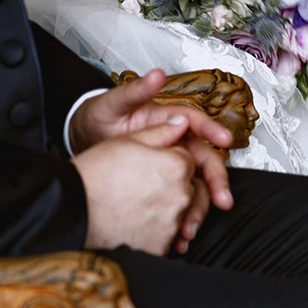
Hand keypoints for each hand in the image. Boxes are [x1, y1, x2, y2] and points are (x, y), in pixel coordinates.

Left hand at [72, 70, 232, 220]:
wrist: (82, 141)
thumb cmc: (98, 117)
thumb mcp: (112, 103)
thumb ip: (134, 90)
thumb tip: (157, 74)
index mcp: (165, 118)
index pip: (194, 121)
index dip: (211, 129)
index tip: (225, 140)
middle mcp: (173, 140)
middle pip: (203, 157)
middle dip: (216, 178)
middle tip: (223, 198)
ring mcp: (168, 162)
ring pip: (195, 183)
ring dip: (200, 204)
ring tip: (194, 225)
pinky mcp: (162, 182)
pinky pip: (179, 198)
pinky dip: (183, 216)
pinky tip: (180, 233)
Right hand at [73, 119, 201, 255]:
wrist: (76, 207)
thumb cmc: (98, 172)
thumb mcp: (128, 140)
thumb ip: (161, 131)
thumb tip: (180, 122)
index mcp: (177, 166)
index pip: (187, 159)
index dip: (168, 159)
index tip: (151, 163)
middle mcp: (181, 196)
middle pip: (187, 187)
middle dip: (171, 184)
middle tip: (142, 183)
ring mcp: (172, 224)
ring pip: (179, 212)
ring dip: (166, 207)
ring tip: (137, 202)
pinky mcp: (161, 247)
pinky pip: (168, 236)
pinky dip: (156, 230)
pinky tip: (136, 221)